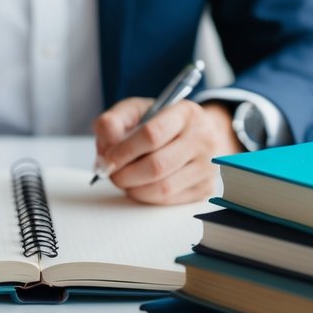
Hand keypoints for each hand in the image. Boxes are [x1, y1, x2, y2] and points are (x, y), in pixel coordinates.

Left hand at [92, 98, 241, 204]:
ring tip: (125, 180)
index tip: (107, 160)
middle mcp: (203, 139)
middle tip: (112, 174)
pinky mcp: (205, 188)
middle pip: (156, 166)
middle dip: (125, 175)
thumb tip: (105, 154)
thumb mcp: (135, 111)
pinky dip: (147, 197)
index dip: (124, 151)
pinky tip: (141, 186)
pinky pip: (168, 201)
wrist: (198, 134)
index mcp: (185, 113)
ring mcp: (207, 166)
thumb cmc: (161, 123)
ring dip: (134, 189)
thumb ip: (112, 122)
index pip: (152, 135)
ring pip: (162, 188)